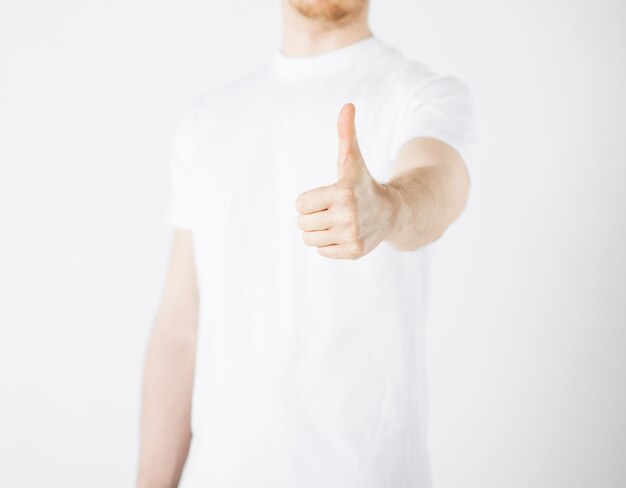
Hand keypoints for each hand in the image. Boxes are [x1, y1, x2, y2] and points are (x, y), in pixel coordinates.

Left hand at [295, 103, 396, 259]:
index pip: (300, 204)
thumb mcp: (352, 159)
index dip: (310, 199)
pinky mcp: (353, 252)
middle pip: (302, 222)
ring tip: (336, 222)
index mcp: (342, 192)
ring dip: (318, 231)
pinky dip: (328, 244)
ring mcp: (351, 236)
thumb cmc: (363, 183)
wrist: (391, 212)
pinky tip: (343, 234)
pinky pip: (321, 250)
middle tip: (332, 210)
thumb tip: (347, 105)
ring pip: (309, 239)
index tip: (328, 196)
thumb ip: (346, 134)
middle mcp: (348, 216)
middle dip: (312, 216)